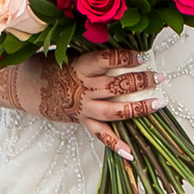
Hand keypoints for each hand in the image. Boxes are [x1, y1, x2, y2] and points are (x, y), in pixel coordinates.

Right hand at [0, 48, 155, 156]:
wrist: (33, 87)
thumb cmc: (58, 66)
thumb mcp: (75, 52)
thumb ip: (99, 52)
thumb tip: (127, 40)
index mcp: (82, 66)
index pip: (108, 60)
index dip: (127, 57)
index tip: (144, 55)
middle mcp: (85, 88)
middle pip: (117, 85)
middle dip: (142, 81)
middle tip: (160, 76)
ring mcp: (85, 108)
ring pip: (115, 110)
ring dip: (139, 108)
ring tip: (159, 103)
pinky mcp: (84, 121)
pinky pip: (102, 135)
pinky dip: (116, 145)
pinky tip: (132, 153)